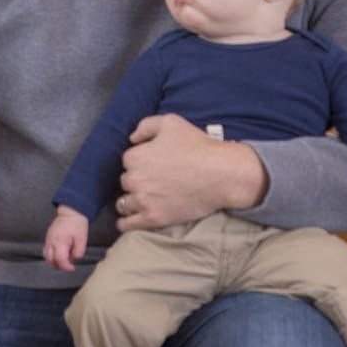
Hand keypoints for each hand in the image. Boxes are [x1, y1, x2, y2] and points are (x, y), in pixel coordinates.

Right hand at [43, 205, 88, 271]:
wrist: (71, 212)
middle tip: (67, 266)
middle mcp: (52, 241)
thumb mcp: (82, 239)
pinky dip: (51, 256)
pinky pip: (46, 250)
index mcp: (60, 241)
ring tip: (63, 261)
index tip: (72, 268)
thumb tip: (73, 259)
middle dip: (59, 266)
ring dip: (53, 262)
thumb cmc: (77, 224)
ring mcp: (48, 239)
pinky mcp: (48, 237)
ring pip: (46, 256)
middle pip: (50, 260)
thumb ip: (78, 252)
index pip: (60, 260)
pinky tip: (58, 254)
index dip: (66, 267)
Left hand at [117, 113, 266, 231]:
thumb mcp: (170, 122)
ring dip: (131, 201)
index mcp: (135, 157)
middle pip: (126, 181)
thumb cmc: (198, 146)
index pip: (128, 161)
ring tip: (142, 201)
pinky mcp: (154, 218)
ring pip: (124, 203)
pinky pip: (128, 224)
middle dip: (137, 181)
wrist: (222, 174)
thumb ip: (146, 126)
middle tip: (154, 181)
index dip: (140, 162)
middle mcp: (134, 179)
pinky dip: (125, 223)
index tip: (152, 164)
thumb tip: (132, 138)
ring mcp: (143, 200)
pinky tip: (127, 222)